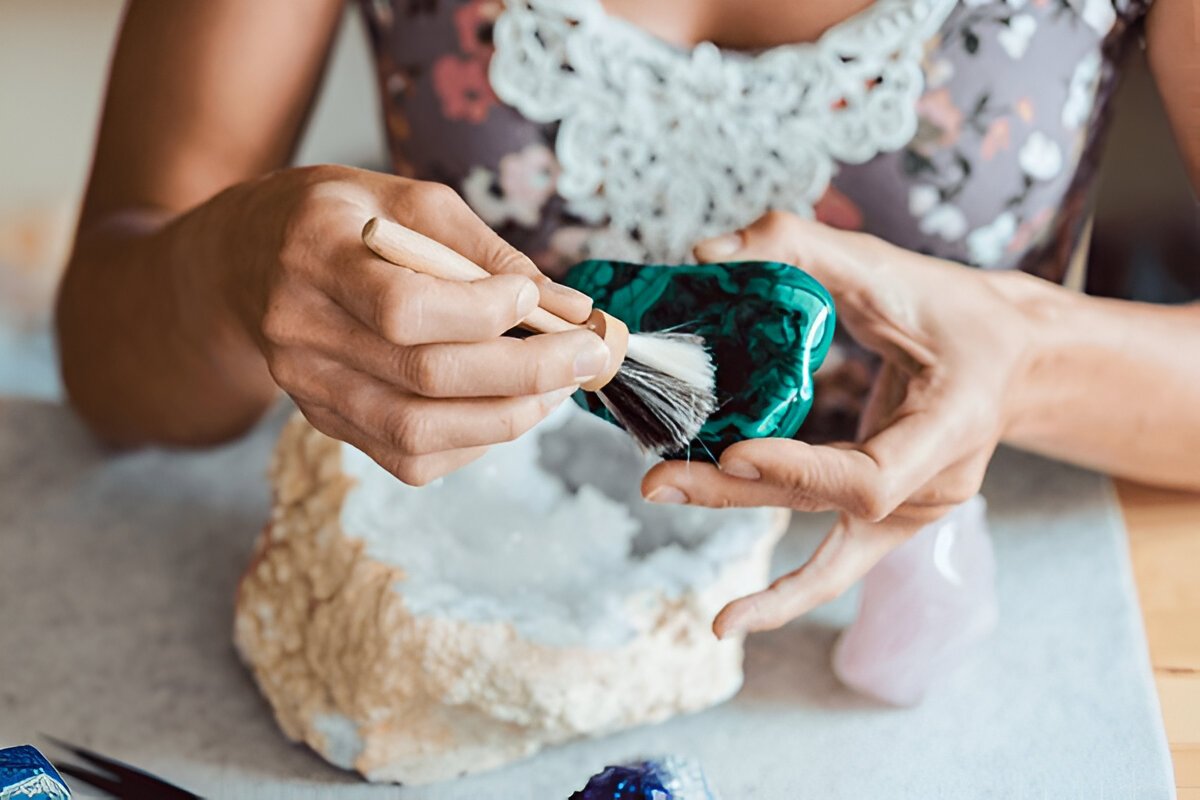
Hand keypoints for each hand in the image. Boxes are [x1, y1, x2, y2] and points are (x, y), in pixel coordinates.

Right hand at [212, 165, 605, 484]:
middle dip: (525, 371)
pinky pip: (408, 458)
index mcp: (315, 252)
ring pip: (417, 431)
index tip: (536, 299)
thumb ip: (488, 252)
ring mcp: (307, 387)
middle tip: (588, 356)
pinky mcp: (324, 422)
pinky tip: (508, 408)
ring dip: (508, 415)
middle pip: (423, 375)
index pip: (401, 306)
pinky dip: (474, 441)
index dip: (481, 312)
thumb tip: (568, 308)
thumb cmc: (346, 220)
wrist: (250, 262)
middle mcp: (300, 328)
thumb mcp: (411, 202)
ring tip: (558, 387)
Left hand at [641, 211, 1034, 636]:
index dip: (800, 471)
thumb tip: (707, 254)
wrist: (1014, 359)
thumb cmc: (958, 313)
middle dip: (735, 492)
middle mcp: (937, 487)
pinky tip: (731, 621)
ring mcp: (914, 513)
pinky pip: (833, 566)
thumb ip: (802, 245)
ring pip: (818, 534)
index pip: (871, 477)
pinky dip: (784, 595)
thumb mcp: (890, 267)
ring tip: (665, 501)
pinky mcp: (889, 518)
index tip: (732, 451)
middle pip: (826, 509)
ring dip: (739, 516)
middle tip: (656, 479)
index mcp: (954, 428)